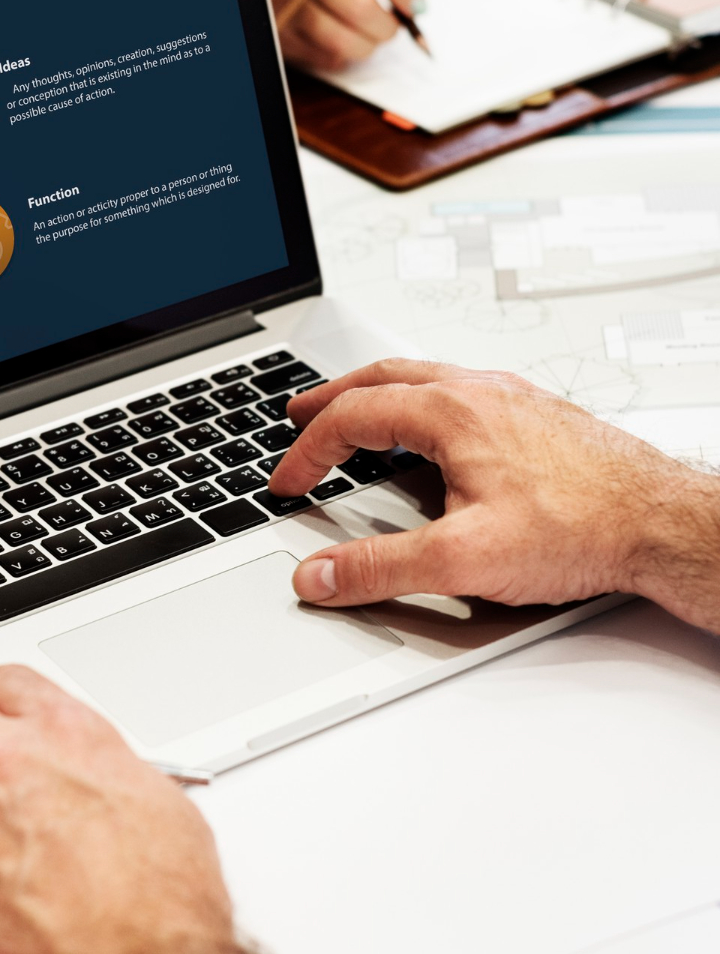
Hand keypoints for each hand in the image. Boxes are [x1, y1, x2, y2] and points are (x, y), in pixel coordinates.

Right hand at [263, 0, 420, 71]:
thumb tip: (416, 5)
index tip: (416, 7)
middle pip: (358, 6)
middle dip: (386, 26)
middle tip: (391, 28)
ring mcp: (286, 4)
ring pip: (340, 39)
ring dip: (366, 46)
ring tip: (370, 39)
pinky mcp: (280, 34)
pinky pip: (322, 58)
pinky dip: (342, 57)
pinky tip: (343, 44)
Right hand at [271, 359, 719, 630]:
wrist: (665, 524)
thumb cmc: (582, 529)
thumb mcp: (463, 559)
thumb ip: (379, 568)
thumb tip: (317, 575)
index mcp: (450, 411)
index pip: (351, 417)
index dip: (307, 451)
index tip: (288, 482)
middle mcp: (479, 391)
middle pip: (382, 378)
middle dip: (331, 398)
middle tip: (298, 412)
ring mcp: (512, 398)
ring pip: (425, 378)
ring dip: (377, 394)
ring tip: (356, 414)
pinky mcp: (538, 415)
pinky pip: (462, 391)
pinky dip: (422, 402)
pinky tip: (432, 432)